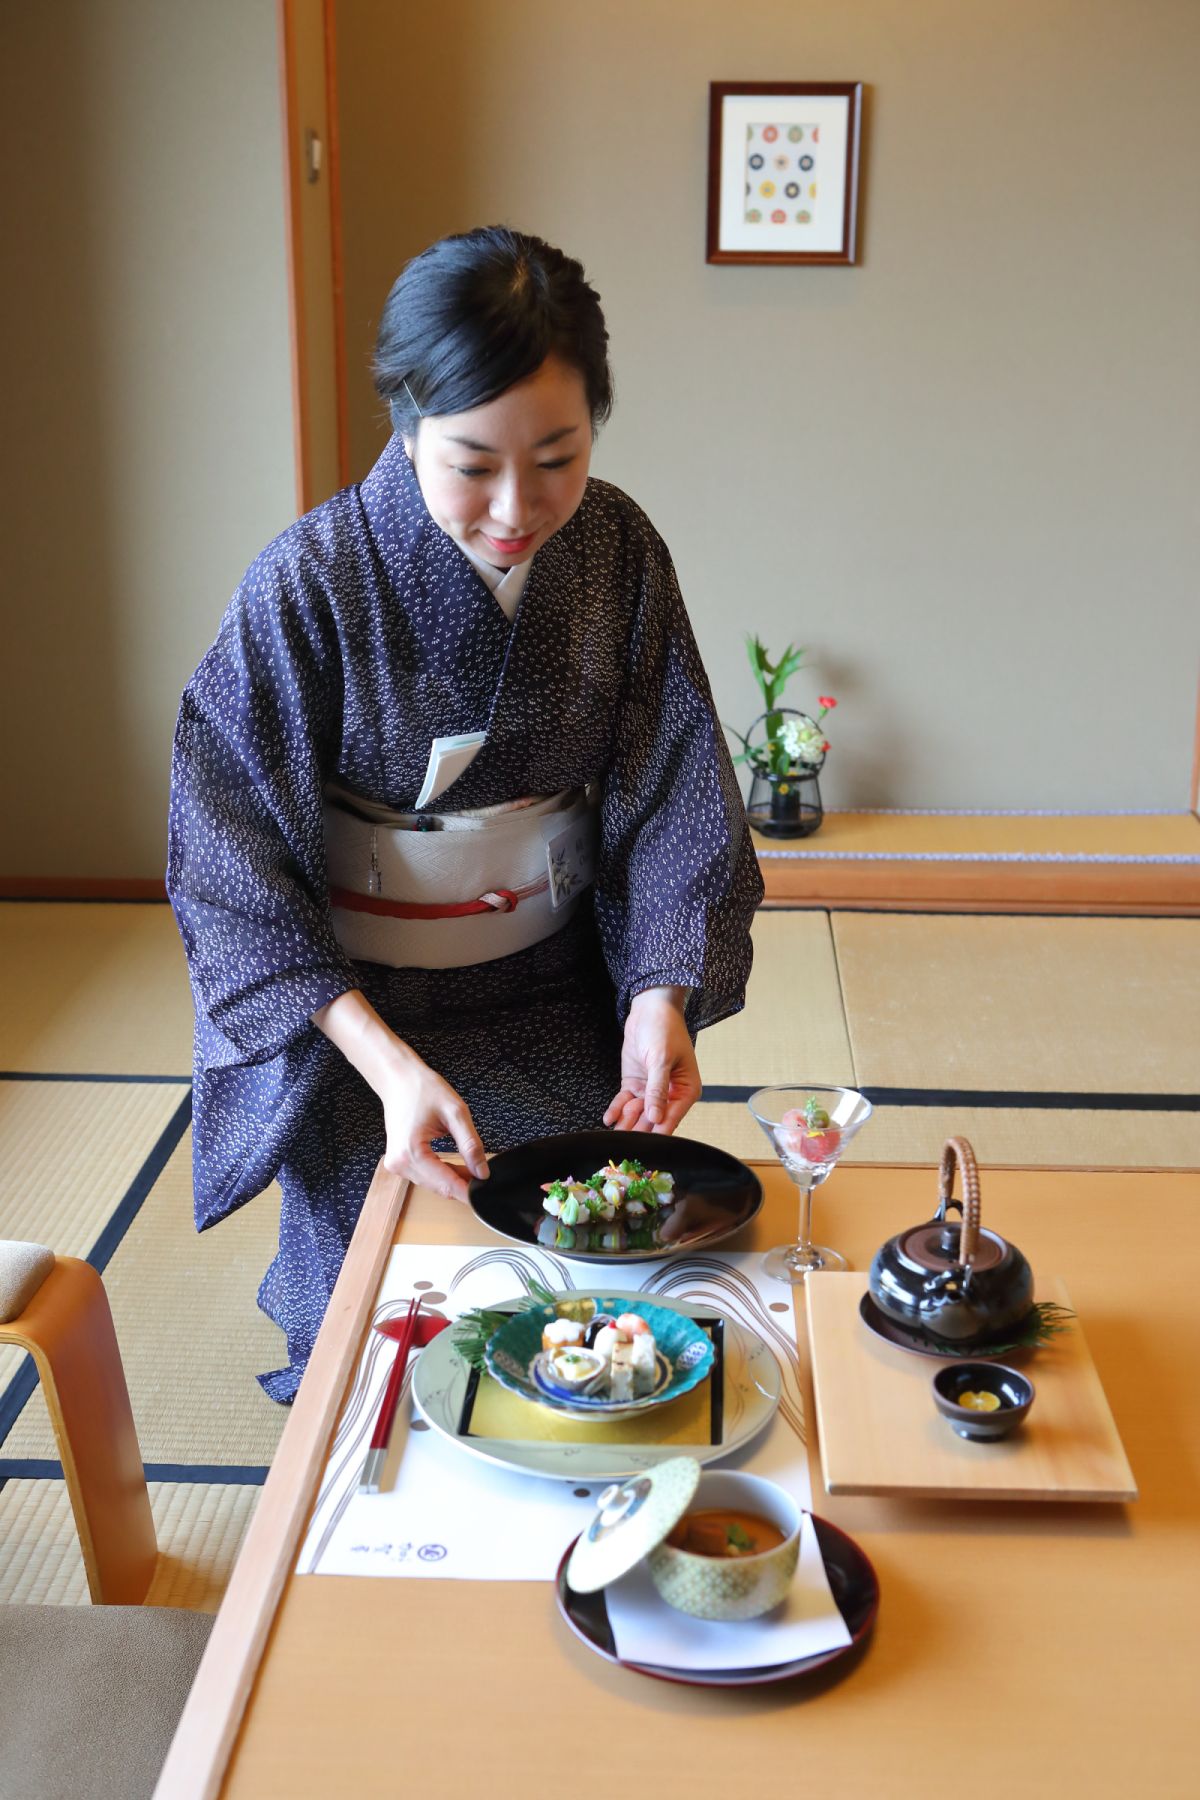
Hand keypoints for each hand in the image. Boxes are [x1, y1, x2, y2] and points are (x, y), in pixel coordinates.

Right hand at [311, 989, 487, 1203]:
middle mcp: (399, 1163)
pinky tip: (457, 1164)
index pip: (445, 1184)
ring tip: (472, 1166)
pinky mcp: (398, 1162)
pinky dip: (442, 1173)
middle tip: (485, 1175)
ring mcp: (396, 1165)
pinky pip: (426, 1175)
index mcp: (410, 1152)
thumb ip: (470, 1144)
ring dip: (453, 1179)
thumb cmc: (423, 1089)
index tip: (486, 1192)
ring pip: (433, 1184)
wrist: (398, 1078)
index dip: (469, 1191)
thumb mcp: (456, 1113)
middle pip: (439, 1187)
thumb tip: (482, 1172)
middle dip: (463, 1184)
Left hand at [603, 986, 700, 1134]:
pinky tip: (608, 1119)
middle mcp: (670, 1095)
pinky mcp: (635, 1085)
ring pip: (637, 1114)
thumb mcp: (661, 1059)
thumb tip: (657, 1118)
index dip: (658, 1132)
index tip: (645, 1146)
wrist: (650, 1008)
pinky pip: (625, 1102)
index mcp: (686, 1090)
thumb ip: (658, 1089)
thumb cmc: (665, 1029)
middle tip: (624, 1143)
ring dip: (626, 1122)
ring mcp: (651, 1091)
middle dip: (639, 1130)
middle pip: (653, 1120)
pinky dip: (617, 1110)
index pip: (671, 1118)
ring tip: (614, 1133)